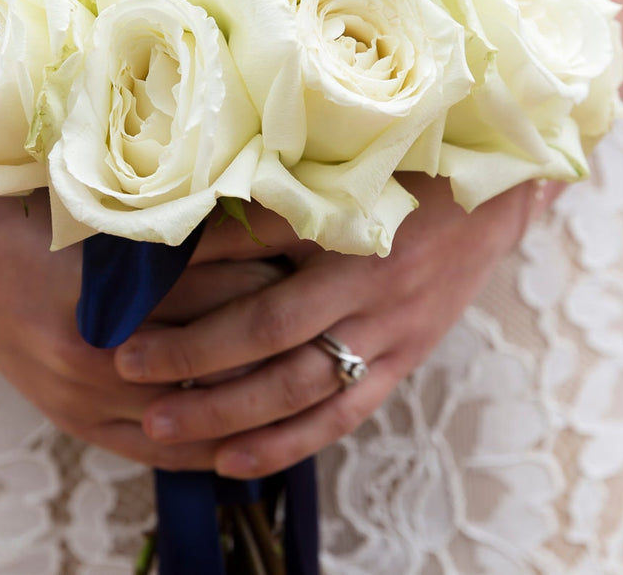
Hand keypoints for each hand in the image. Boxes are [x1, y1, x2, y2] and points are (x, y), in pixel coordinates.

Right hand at [0, 192, 286, 470]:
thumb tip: (266, 213)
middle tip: (324, 307)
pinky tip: (255, 430)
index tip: (313, 250)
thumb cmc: (38, 217)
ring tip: (303, 363)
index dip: (272, 267)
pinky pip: (165, 452)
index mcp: (108, 285)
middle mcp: (99, 350)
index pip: (220, 286)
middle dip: (275, 331)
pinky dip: (214, 444)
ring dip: (253, 391)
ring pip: (199, 411)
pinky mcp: (79, 423)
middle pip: (216, 351)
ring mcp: (85, 396)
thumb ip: (180, 222)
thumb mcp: (111, 209)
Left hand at [112, 177, 537, 477]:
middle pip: (268, 328)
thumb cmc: (404, 164)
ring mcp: (389, 328)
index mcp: (346, 218)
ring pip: (300, 385)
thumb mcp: (342, 161)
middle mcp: (367, 279)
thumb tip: (184, 207)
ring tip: (160, 426)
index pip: (254, 249)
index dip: (189, 270)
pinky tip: (234, 461)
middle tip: (126, 365)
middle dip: (192, 353)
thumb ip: (272, 188)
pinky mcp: (402, 360)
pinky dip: (286, 442)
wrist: (497, 193)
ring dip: (227, 410)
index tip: (129, 285)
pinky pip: (341, 414)